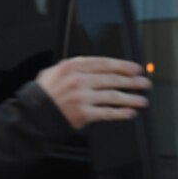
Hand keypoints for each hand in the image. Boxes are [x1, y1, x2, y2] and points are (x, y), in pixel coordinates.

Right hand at [35, 56, 150, 128]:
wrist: (33, 115)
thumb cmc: (43, 95)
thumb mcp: (53, 73)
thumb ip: (72, 68)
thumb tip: (93, 67)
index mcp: (71, 67)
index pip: (104, 63)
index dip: (123, 65)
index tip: (136, 69)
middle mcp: (78, 80)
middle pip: (112, 79)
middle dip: (132, 81)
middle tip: (144, 83)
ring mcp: (82, 97)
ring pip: (114, 96)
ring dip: (131, 98)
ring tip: (142, 100)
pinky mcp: (84, 113)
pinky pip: (108, 112)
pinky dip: (121, 113)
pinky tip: (130, 112)